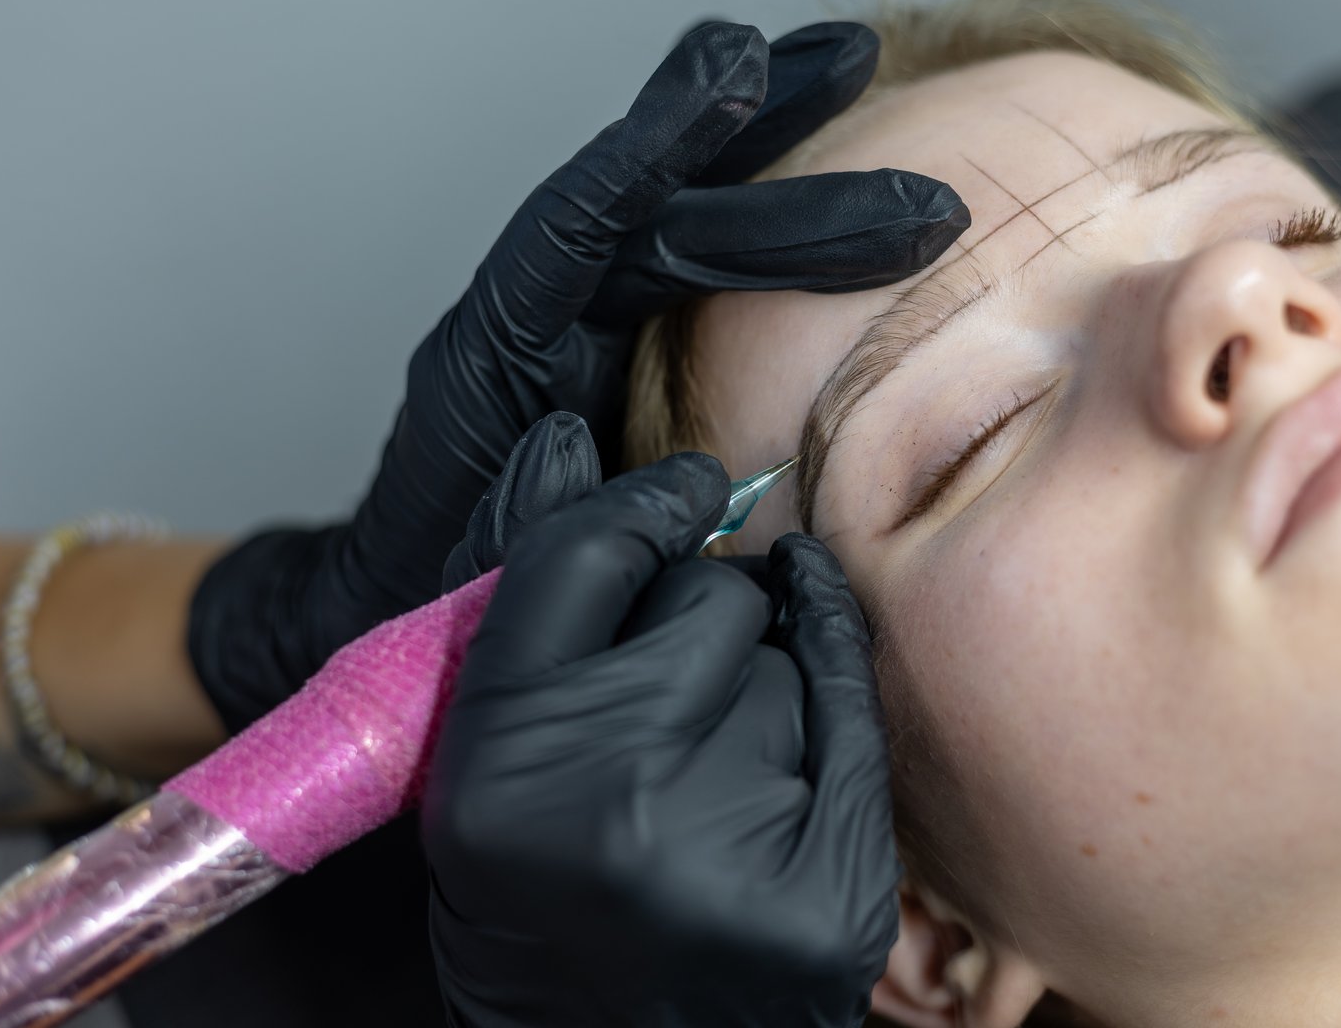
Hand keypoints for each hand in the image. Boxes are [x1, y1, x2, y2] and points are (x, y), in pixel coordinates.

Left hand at [186, 20, 967, 731]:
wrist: (404, 611)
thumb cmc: (438, 603)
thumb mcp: (478, 576)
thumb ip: (532, 509)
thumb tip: (587, 436)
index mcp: (493, 355)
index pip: (581, 227)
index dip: (657, 146)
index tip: (738, 71)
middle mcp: (539, 318)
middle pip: (661, 217)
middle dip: (786, 187)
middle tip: (920, 193)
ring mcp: (582, 328)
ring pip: (680, 217)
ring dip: (767, 148)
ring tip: (847, 66)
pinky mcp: (620, 352)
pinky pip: (694, 268)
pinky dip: (763, 217)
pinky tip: (822, 171)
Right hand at [422, 452, 900, 1027]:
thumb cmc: (539, 902)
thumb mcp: (486, 752)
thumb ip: (531, 588)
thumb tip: (566, 437)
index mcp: (498, 763)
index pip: (588, 553)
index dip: (644, 500)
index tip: (684, 489)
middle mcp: (613, 805)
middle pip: (707, 596)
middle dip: (697, 618)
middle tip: (668, 698)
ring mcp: (736, 856)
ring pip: (785, 656)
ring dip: (756, 687)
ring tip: (706, 780)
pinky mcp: (833, 893)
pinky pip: (854, 714)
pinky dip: (828, 697)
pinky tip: (794, 717)